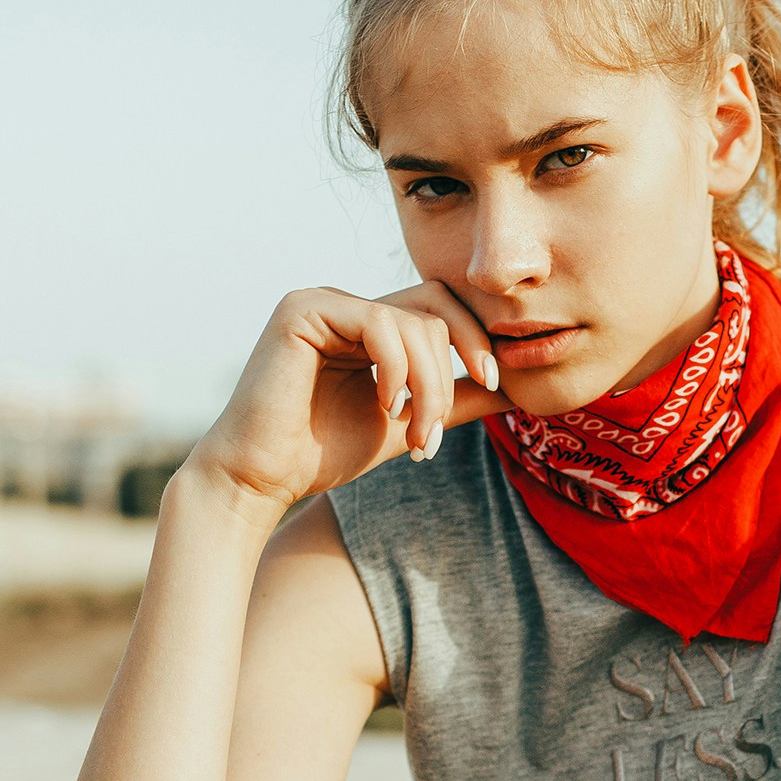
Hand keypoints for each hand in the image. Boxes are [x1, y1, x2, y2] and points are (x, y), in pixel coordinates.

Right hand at [182, 280, 503, 521]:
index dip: (476, 340)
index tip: (496, 384)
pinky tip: (386, 406)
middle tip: (458, 413)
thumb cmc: (323, 453)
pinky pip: (377, 323)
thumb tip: (518, 389)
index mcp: (369, 326)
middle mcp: (346, 305)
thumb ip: (457, 401)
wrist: (262, 479)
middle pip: (435, 305)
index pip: (441, 309)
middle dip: (460, 361)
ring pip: (412, 320)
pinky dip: (395, 368)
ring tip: (417, 433)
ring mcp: (322, 301)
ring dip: (430, 383)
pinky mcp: (302, 309)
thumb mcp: (408, 422)